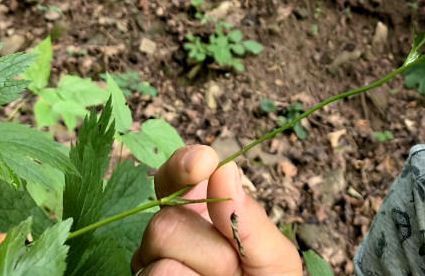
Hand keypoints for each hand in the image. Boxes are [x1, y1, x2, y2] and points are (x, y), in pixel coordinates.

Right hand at [130, 145, 301, 275]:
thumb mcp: (274, 258)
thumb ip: (249, 219)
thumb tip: (224, 168)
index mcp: (200, 215)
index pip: (174, 178)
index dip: (183, 166)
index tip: (204, 161)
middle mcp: (166, 239)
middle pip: (164, 224)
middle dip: (211, 250)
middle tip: (235, 271)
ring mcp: (150, 269)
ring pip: (160, 264)